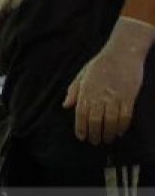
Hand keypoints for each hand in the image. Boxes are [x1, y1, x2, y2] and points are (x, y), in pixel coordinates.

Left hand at [63, 17, 154, 145]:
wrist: (122, 53)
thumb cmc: (100, 64)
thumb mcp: (82, 74)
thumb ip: (74, 91)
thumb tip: (66, 105)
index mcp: (86, 90)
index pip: (81, 114)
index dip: (81, 127)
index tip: (81, 137)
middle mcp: (100, 95)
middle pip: (95, 120)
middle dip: (94, 134)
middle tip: (94, 142)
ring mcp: (115, 97)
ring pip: (111, 121)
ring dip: (108, 133)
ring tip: (106, 139)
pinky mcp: (129, 97)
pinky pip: (126, 116)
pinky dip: (122, 126)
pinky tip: (119, 132)